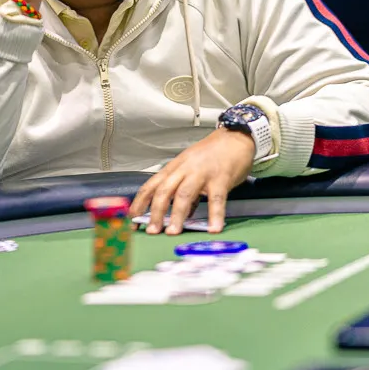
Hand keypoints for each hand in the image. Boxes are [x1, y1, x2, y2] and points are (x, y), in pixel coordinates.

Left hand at [131, 128, 253, 234]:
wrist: (236, 137)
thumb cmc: (214, 154)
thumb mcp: (192, 168)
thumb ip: (185, 190)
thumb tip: (181, 215)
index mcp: (175, 167)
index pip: (151, 185)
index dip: (140, 202)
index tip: (132, 218)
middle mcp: (185, 169)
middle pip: (164, 190)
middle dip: (155, 212)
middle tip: (151, 230)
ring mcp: (202, 173)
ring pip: (184, 194)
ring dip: (177, 215)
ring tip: (173, 232)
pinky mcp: (221, 178)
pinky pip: (217, 199)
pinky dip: (214, 215)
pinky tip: (213, 228)